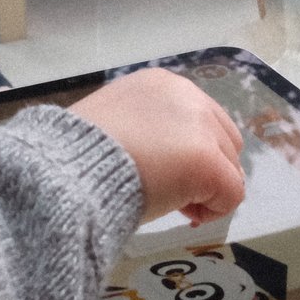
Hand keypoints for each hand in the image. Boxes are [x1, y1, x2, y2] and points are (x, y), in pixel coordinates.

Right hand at [72, 68, 246, 223]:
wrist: (67, 174)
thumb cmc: (81, 157)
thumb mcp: (117, 127)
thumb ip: (148, 131)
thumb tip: (167, 160)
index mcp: (160, 84)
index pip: (199, 120)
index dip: (187, 153)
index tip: (160, 174)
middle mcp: (187, 96)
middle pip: (223, 140)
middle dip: (204, 171)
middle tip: (170, 193)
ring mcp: (200, 127)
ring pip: (229, 167)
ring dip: (207, 189)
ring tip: (172, 204)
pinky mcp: (207, 161)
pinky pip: (232, 193)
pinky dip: (214, 210)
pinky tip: (184, 214)